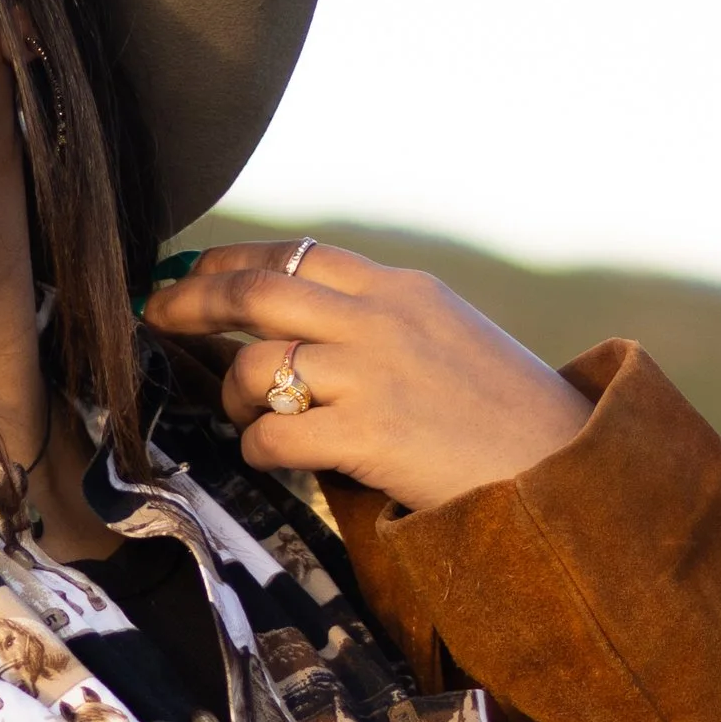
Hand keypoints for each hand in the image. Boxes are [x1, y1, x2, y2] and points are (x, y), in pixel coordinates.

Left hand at [144, 242, 591, 513]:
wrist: (563, 467)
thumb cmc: (505, 412)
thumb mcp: (449, 333)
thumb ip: (382, 318)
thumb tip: (306, 322)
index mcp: (400, 289)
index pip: (297, 254)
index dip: (230, 261)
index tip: (191, 274)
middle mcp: (382, 321)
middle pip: (256, 290)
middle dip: (192, 300)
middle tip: (157, 315)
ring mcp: (373, 376)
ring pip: (256, 362)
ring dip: (230, 388)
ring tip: (241, 409)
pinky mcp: (369, 436)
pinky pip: (275, 431)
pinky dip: (258, 444)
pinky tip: (270, 454)